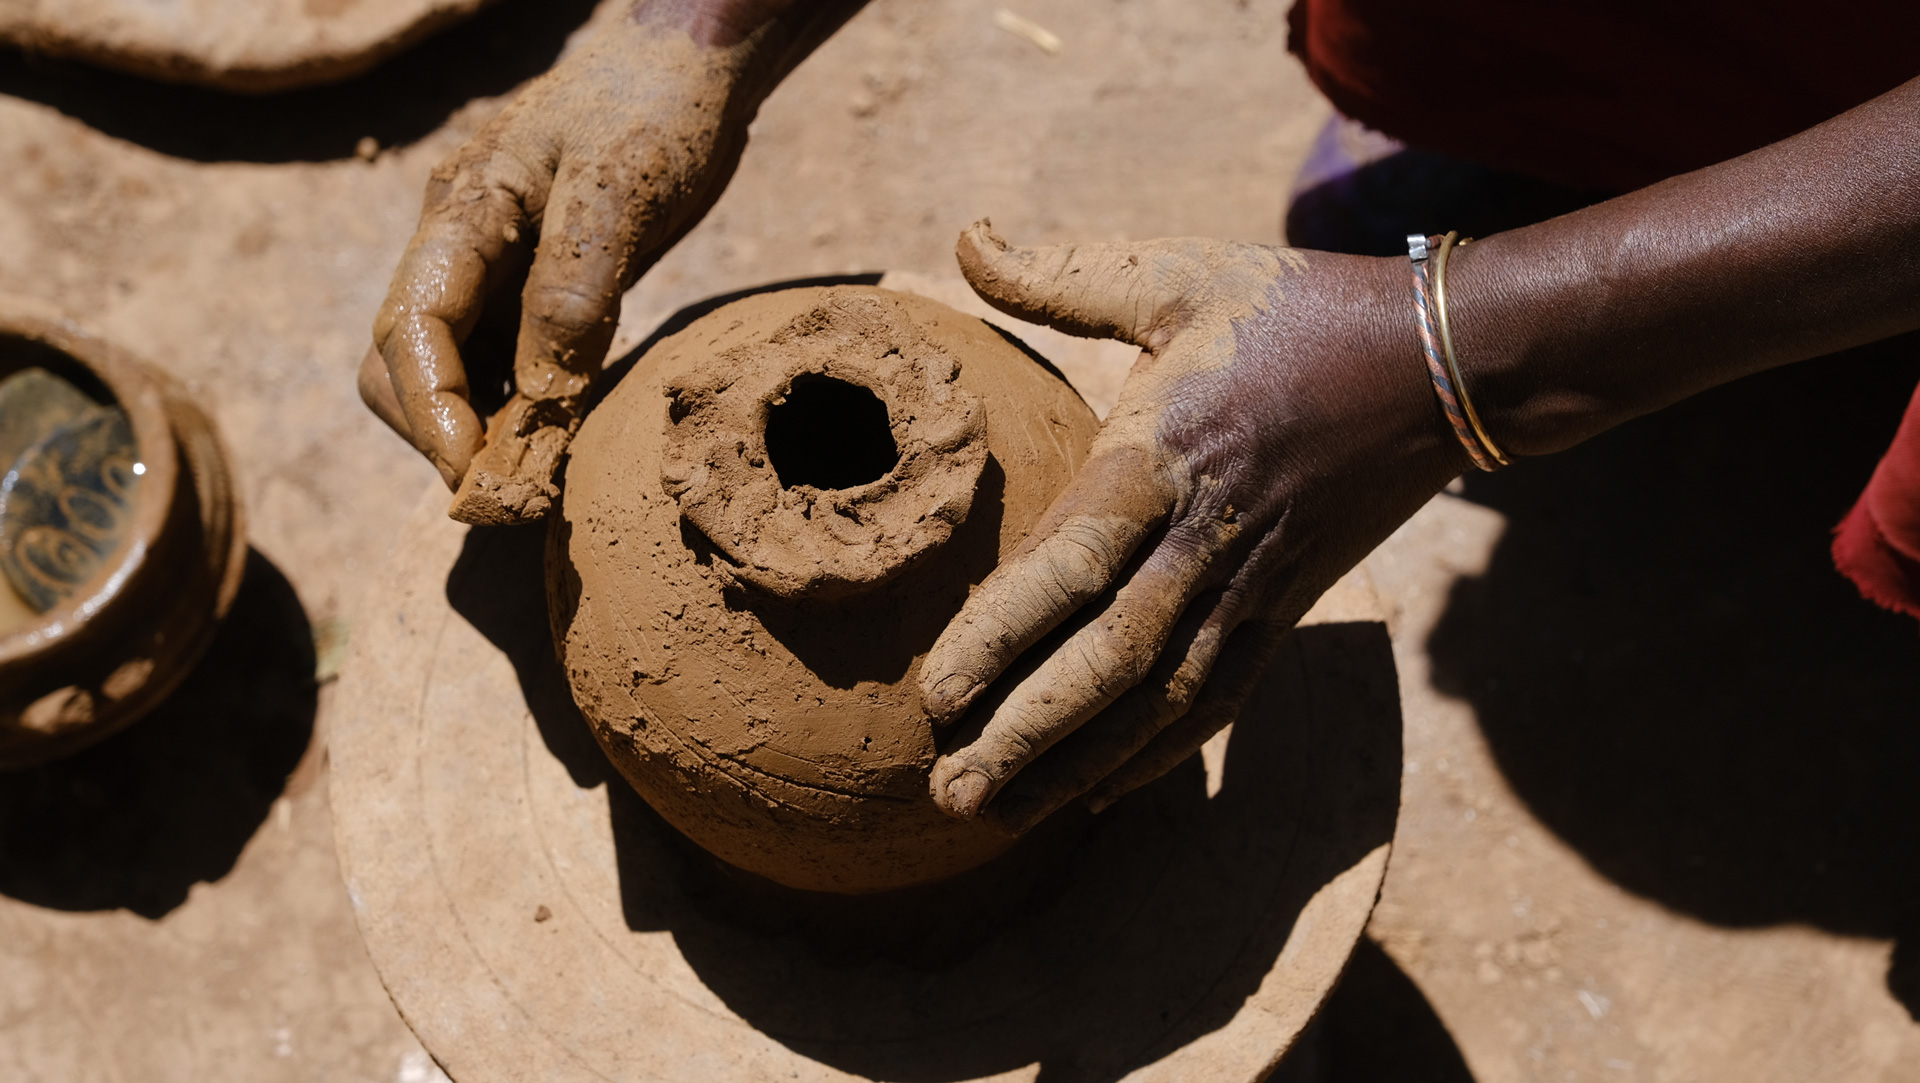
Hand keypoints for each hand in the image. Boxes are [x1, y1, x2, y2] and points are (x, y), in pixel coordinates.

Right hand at [359, 17, 758, 523]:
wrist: (691, 64)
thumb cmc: (657, 109)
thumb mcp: (622, 190)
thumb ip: (575, 286)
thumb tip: (541, 392)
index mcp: (462, 211)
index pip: (411, 329)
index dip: (432, 412)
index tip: (475, 478)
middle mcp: (458, 241)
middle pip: (403, 360)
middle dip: (442, 433)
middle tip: (513, 496)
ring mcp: (490, 263)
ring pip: (448, 367)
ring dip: (479, 430)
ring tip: (539, 481)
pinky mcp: (529, 281)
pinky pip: (499, 359)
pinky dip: (518, 408)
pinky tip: (561, 436)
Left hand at [920, 221, 1468, 832]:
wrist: (1440, 364)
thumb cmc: (1292, 312)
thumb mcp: (1176, 273)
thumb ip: (1061, 273)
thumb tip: (964, 232)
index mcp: (1163, 456)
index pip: (1073, 563)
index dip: (1004, 634)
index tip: (938, 692)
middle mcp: (1205, 540)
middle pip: (1111, 662)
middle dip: (1027, 735)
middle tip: (948, 794)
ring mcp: (1251, 587)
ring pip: (1160, 701)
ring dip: (1078, 766)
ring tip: (998, 816)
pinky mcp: (1285, 611)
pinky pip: (1218, 701)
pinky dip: (1157, 755)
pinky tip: (1098, 797)